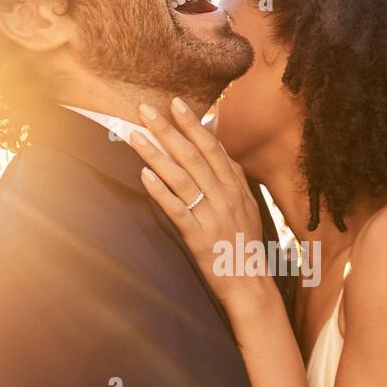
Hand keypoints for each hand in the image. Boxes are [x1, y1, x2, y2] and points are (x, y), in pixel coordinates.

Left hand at [128, 98, 276, 318]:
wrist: (250, 283)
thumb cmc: (244, 244)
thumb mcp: (248, 206)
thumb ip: (234, 178)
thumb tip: (222, 151)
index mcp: (235, 188)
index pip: (212, 148)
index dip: (193, 124)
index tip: (175, 103)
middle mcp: (225, 197)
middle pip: (193, 156)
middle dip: (168, 130)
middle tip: (145, 109)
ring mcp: (212, 216)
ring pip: (181, 178)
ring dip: (156, 154)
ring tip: (135, 135)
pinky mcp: (199, 237)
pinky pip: (177, 209)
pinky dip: (160, 191)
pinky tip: (144, 175)